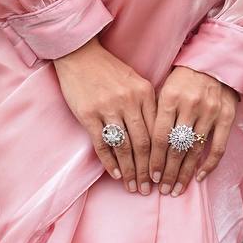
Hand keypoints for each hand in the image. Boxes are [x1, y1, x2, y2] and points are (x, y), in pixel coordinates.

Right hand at [52, 36, 156, 194]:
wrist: (80, 53)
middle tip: (148, 188)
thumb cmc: (108, 68)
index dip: (160, 155)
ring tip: (132, 187)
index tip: (161, 172)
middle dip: (146, 169)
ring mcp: (108, 107)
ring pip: (124, 147)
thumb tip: (156, 134)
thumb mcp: (134, 79)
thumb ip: (145, 102)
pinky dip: (109, 162)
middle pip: (143, 143)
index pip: (157, 130)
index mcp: (144, 91)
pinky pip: (102, 143)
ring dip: (130, 170)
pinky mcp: (88, 114)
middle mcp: (129, 100)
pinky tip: (114, 174)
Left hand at [149, 65, 239, 197]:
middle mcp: (190, 105)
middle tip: (162, 190)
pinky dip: (209, 165)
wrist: (214, 60)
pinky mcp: (226, 116)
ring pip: (194, 150)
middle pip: (176, 147)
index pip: (159, 137)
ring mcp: (209, 111)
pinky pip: (218, 147)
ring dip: (185, 173)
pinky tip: (199, 177)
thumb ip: (156, 114)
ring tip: (176, 189)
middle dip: (168, 172)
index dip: (154, 160)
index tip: (150, 176)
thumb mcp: (164, 88)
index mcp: (170, 97)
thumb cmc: (183, 77)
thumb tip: (142, 148)